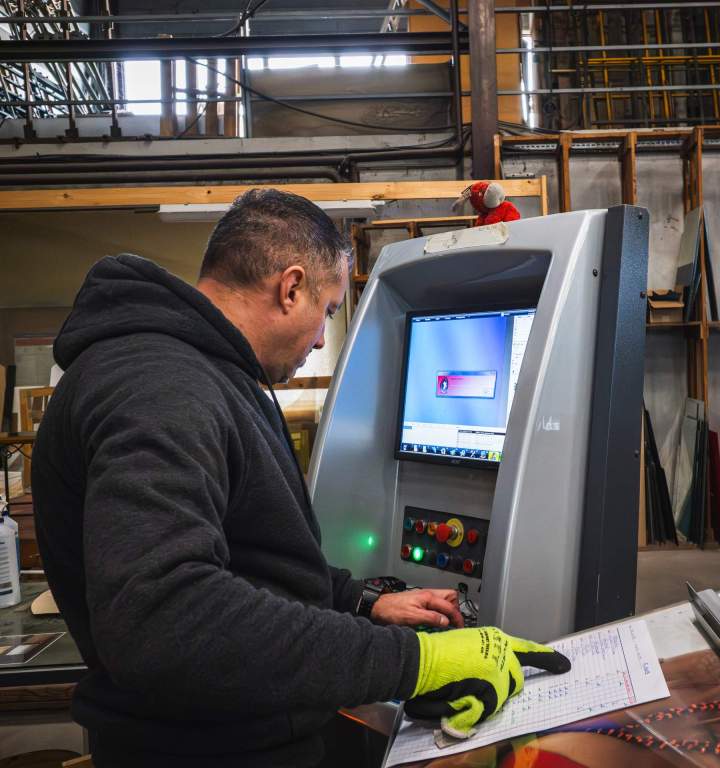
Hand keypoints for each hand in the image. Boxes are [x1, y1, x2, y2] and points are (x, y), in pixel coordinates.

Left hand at [370, 589, 463, 628]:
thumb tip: (446, 621)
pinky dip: (439, 611)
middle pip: (450, 596)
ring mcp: (424, 597)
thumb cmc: (392, 610)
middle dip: (455, 608)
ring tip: (446, 622)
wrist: (378, 607)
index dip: (457, 617)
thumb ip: (431, 618)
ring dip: (447, 610)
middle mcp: (428, 594)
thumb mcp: (412, 617)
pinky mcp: (419, 601)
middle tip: (454, 622)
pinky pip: (435, 604)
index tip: (460, 627)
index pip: (450, 606)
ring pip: (443, 599)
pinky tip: (436, 620)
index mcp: (428, 596)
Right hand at [405, 627, 570, 738]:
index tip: (565, 664)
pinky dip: (475, 708)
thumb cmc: (439, 656)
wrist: (422, 660)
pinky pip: (491, 706)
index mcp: (497, 639)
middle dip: (499, 689)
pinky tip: (459, 696)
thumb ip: (486, 663)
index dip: (548, 659)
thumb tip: (493, 684)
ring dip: (484, 699)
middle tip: (474, 687)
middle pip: (516, 681)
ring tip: (460, 689)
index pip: (529, 649)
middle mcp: (502, 650)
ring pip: (502, 695)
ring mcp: (499, 666)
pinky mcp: (493, 683)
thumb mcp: (468, 650)